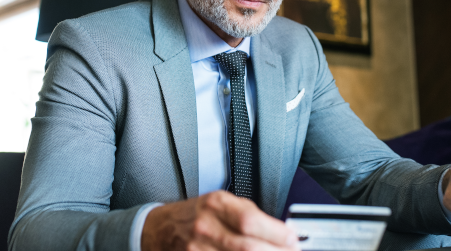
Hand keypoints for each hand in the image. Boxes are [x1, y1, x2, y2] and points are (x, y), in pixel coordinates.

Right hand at [141, 190, 299, 250]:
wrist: (157, 229)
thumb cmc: (193, 216)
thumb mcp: (219, 204)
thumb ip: (249, 215)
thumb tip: (282, 232)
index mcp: (215, 205)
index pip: (250, 220)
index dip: (276, 234)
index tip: (294, 240)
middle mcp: (205, 227)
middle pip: (247, 247)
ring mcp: (197, 250)